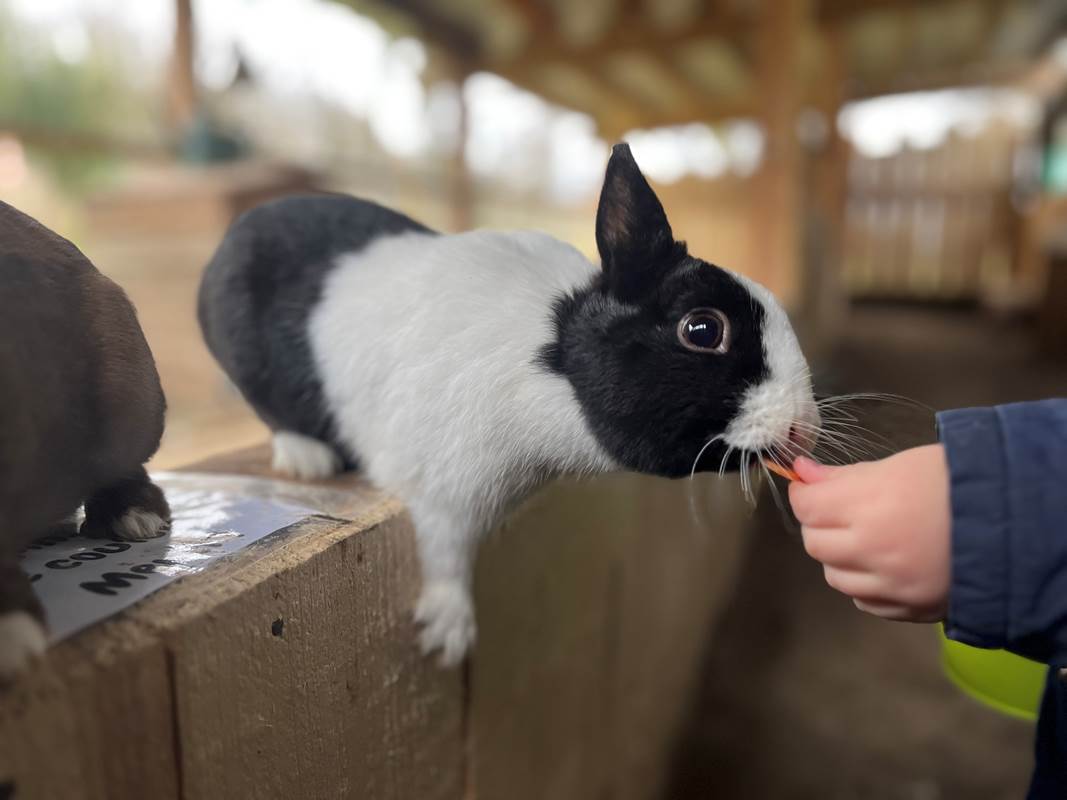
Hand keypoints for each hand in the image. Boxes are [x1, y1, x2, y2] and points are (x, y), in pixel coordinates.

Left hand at [788, 445, 950, 621]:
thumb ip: (845, 476)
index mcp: (868, 507)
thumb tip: (803, 474)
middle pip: (815, 543)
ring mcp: (892, 587)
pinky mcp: (912, 610)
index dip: (806, 494)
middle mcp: (872, 552)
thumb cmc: (960, 482)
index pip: (807, 506)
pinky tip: (885, 566)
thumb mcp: (901, 465)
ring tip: (867, 538)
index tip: (812, 487)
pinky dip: (865, 585)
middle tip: (840, 510)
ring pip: (836, 577)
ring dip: (841, 557)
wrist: (1021, 522)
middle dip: (820, 524)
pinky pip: (865, 603)